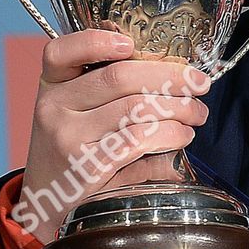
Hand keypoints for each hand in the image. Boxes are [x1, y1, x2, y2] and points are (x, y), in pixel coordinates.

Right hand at [16, 30, 211, 245]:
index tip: (129, 43)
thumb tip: (175, 75)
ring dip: (179, 107)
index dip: (95, 42)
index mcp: (52, 87)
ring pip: (135, 107)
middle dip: (169, 75)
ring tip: (197, 113)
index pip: (59, 52)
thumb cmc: (74, 152)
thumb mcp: (76, 114)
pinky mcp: (87, 166)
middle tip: (199, 83)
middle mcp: (53, 108)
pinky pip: (139, 138)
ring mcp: (68, 137)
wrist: (49, 206)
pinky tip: (182, 135)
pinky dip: (170, 133)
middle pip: (117, 76)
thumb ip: (109, 92)